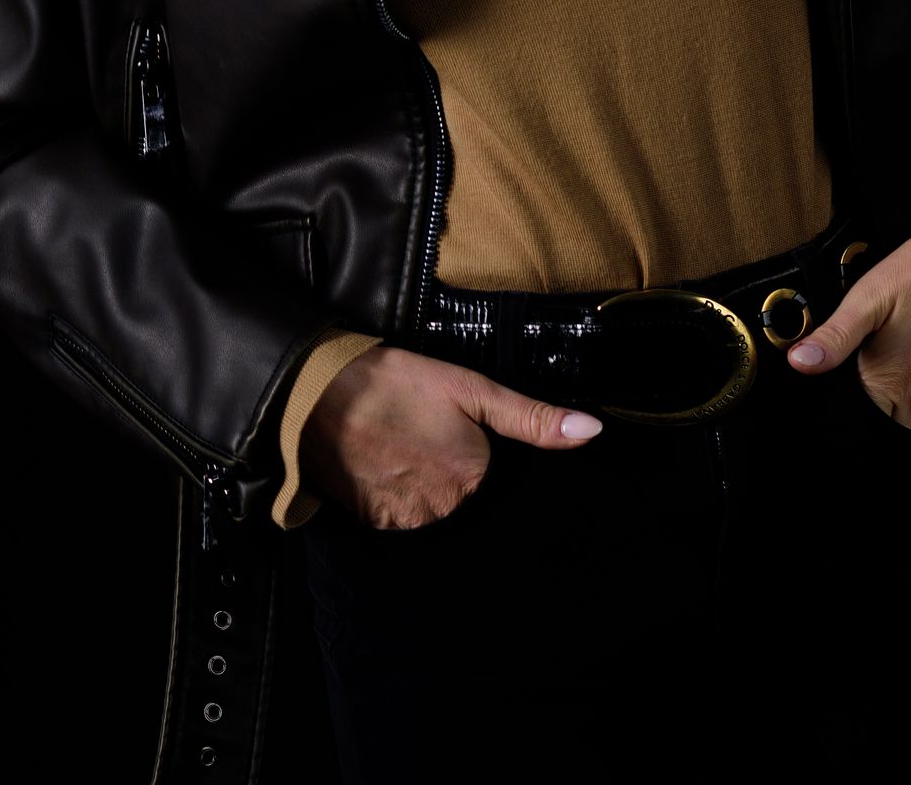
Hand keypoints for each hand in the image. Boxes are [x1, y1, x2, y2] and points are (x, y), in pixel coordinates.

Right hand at [300, 345, 602, 527]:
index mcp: (475, 478)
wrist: (318, 393)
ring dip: (430, 492)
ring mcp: (406, 523)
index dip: (489, 465)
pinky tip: (389, 466)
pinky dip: (401, 499)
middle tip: (431, 442)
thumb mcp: (469, 387)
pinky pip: (401, 520)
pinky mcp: (374, 525)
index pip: (501, 487)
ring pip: (436, 515)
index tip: (466, 444)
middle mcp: (445, 512)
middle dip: (460, 480)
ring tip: (409, 451)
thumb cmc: (396, 384)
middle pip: (468, 505)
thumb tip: (592, 431)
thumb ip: (531, 417)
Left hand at [785, 222, 910, 433]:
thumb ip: (835, 337)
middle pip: (882, 425)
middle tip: (872, 358)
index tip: (847, 368)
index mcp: (889, 383)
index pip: (854, 416)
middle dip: (869, 404)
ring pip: (910, 427)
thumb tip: (797, 364)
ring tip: (894, 364)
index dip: (842, 396)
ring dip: (896, 409)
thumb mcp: (870, 295)